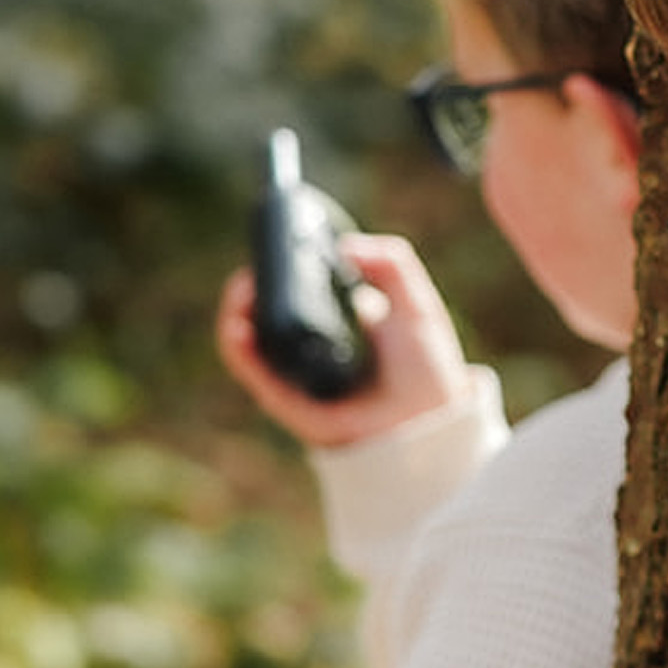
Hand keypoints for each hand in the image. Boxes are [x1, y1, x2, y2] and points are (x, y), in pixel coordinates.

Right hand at [217, 235, 477, 447]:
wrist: (431, 422)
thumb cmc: (427, 367)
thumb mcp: (415, 303)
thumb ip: (392, 264)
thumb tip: (346, 245)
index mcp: (340, 324)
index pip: (299, 294)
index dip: (281, 272)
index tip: (276, 248)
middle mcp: (312, 349)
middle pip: (266, 315)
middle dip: (252, 288)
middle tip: (256, 265)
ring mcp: (295, 375)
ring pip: (249, 341)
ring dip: (236, 311)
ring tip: (242, 287)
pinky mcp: (286, 400)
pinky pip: (252, 372)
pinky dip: (238, 348)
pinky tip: (238, 325)